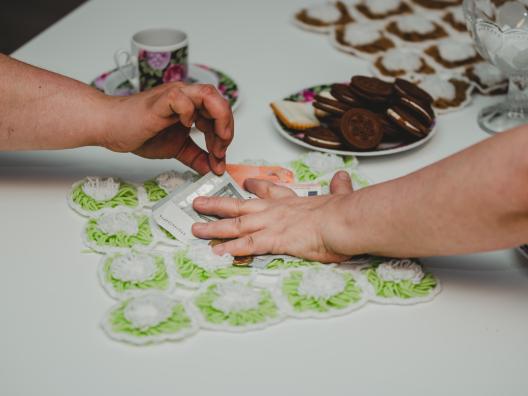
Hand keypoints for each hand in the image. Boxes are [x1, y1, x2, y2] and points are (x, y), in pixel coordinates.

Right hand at [100, 82, 232, 174]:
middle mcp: (187, 96)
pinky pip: (182, 98)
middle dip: (227, 129)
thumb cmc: (138, 131)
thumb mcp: (177, 148)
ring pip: (208, 94)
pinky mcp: (160, 100)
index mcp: (192, 105)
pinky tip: (186, 127)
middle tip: (219, 152)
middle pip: (220, 102)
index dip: (225, 137)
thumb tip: (213, 169)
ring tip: (213, 141)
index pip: (221, 114)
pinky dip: (190, 113)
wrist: (110, 127)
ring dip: (218, 120)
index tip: (218, 158)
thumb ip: (197, 157)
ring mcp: (175, 95)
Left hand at [192, 171, 355, 262]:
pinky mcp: (274, 240)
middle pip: (240, 205)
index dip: (254, 186)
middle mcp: (276, 211)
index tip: (244, 183)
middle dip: (217, 204)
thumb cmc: (343, 212)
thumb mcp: (341, 196)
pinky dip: (230, 249)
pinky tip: (216, 253)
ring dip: (214, 227)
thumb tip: (344, 176)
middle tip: (198, 202)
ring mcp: (272, 224)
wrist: (344, 220)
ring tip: (195, 229)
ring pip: (236, 225)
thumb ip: (340, 188)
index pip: (269, 191)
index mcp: (291, 201)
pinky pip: (247, 245)